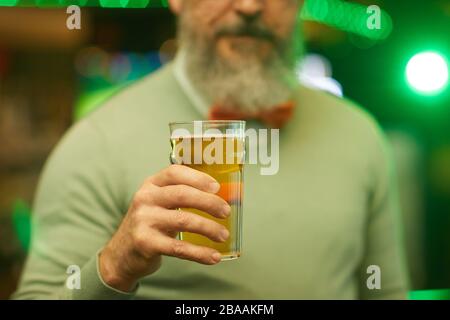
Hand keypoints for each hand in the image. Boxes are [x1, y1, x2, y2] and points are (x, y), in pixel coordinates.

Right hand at [99, 165, 230, 291]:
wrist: (120, 254)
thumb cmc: (149, 224)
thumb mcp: (158, 203)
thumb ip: (181, 196)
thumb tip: (219, 197)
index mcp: (151, 184)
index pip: (175, 172)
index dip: (198, 178)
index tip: (217, 187)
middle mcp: (145, 198)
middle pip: (183, 194)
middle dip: (209, 202)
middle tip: (225, 212)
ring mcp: (144, 220)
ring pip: (183, 220)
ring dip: (208, 228)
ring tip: (223, 235)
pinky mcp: (146, 243)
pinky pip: (179, 248)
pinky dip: (199, 253)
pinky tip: (213, 256)